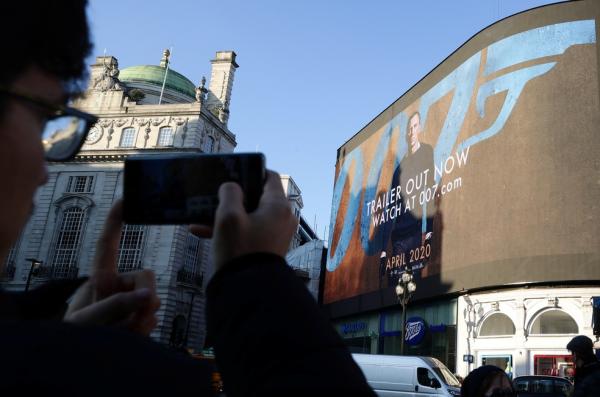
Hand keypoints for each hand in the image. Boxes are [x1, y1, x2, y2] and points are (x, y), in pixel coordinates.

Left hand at [64, 201, 159, 334]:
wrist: (80, 361)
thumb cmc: (75, 335)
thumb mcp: (87, 320)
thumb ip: (115, 306)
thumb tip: (149, 295)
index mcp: (100, 277)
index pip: (107, 246)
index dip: (115, 222)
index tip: (125, 201)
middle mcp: (118, 284)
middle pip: (146, 276)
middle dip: (144, 297)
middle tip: (132, 320)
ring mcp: (130, 300)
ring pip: (152, 299)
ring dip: (141, 319)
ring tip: (122, 332)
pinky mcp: (139, 316)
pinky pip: (153, 316)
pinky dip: (144, 328)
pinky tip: (131, 335)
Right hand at [190, 170, 297, 270]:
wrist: (247, 290)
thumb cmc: (240, 250)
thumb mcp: (228, 216)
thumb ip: (229, 193)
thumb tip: (231, 186)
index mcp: (278, 206)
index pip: (268, 176)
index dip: (249, 172)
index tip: (231, 175)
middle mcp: (282, 218)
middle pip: (257, 196)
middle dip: (232, 197)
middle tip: (213, 197)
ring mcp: (276, 233)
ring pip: (249, 215)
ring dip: (227, 215)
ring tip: (201, 218)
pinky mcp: (267, 247)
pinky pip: (249, 231)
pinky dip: (231, 229)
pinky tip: (204, 232)